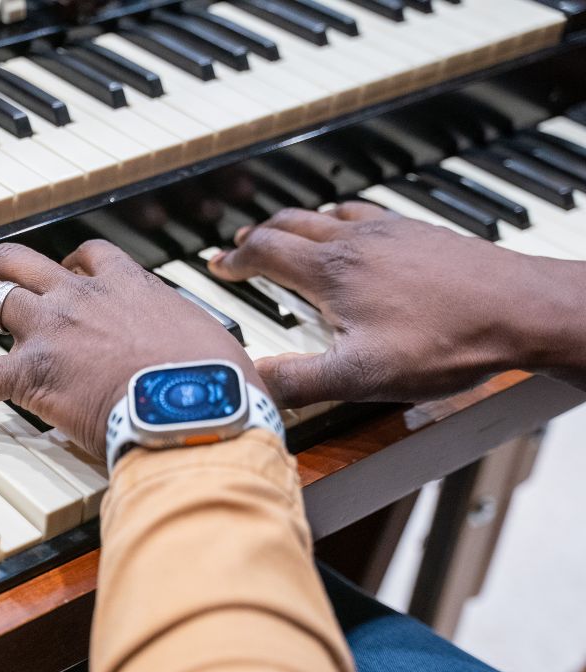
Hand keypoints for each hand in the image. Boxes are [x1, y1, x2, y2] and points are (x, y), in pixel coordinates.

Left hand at [0, 241, 260, 459]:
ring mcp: (52, 331)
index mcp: (131, 287)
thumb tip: (249, 382)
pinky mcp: (32, 375)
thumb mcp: (221, 356)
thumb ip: (212, 357)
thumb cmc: (219, 390)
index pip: (87, 256)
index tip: (54, 281)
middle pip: (15, 262)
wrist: (201, 411)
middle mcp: (83, 297)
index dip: (62, 266)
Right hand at [209, 202, 578, 407]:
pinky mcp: (422, 233)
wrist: (522, 310)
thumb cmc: (446, 342)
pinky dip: (345, 218)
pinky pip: (369, 213)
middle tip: (243, 246)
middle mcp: (356, 241)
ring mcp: (392, 232)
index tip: (220, 266)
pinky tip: (359, 233)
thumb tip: (249, 386)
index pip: (265, 252)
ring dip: (298, 223)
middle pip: (290, 224)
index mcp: (331, 271)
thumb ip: (298, 382)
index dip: (235, 260)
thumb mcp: (360, 377)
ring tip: (289, 233)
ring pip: (329, 214)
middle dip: (260, 236)